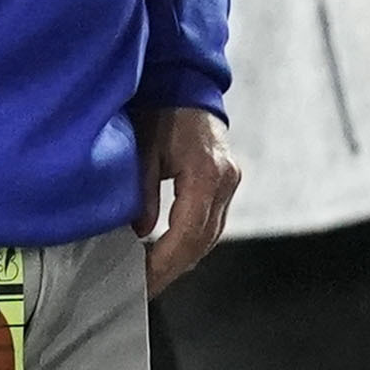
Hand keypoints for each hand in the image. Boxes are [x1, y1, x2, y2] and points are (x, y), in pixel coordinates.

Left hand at [131, 107, 238, 296]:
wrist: (185, 82)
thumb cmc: (159, 109)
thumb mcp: (141, 148)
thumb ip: (142, 193)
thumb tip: (139, 233)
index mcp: (206, 174)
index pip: (188, 233)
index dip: (165, 262)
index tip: (143, 280)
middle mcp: (225, 182)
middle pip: (203, 241)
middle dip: (173, 268)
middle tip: (144, 287)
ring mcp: (230, 184)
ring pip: (210, 236)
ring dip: (183, 258)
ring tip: (153, 274)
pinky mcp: (227, 184)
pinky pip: (211, 223)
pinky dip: (190, 241)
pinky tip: (168, 250)